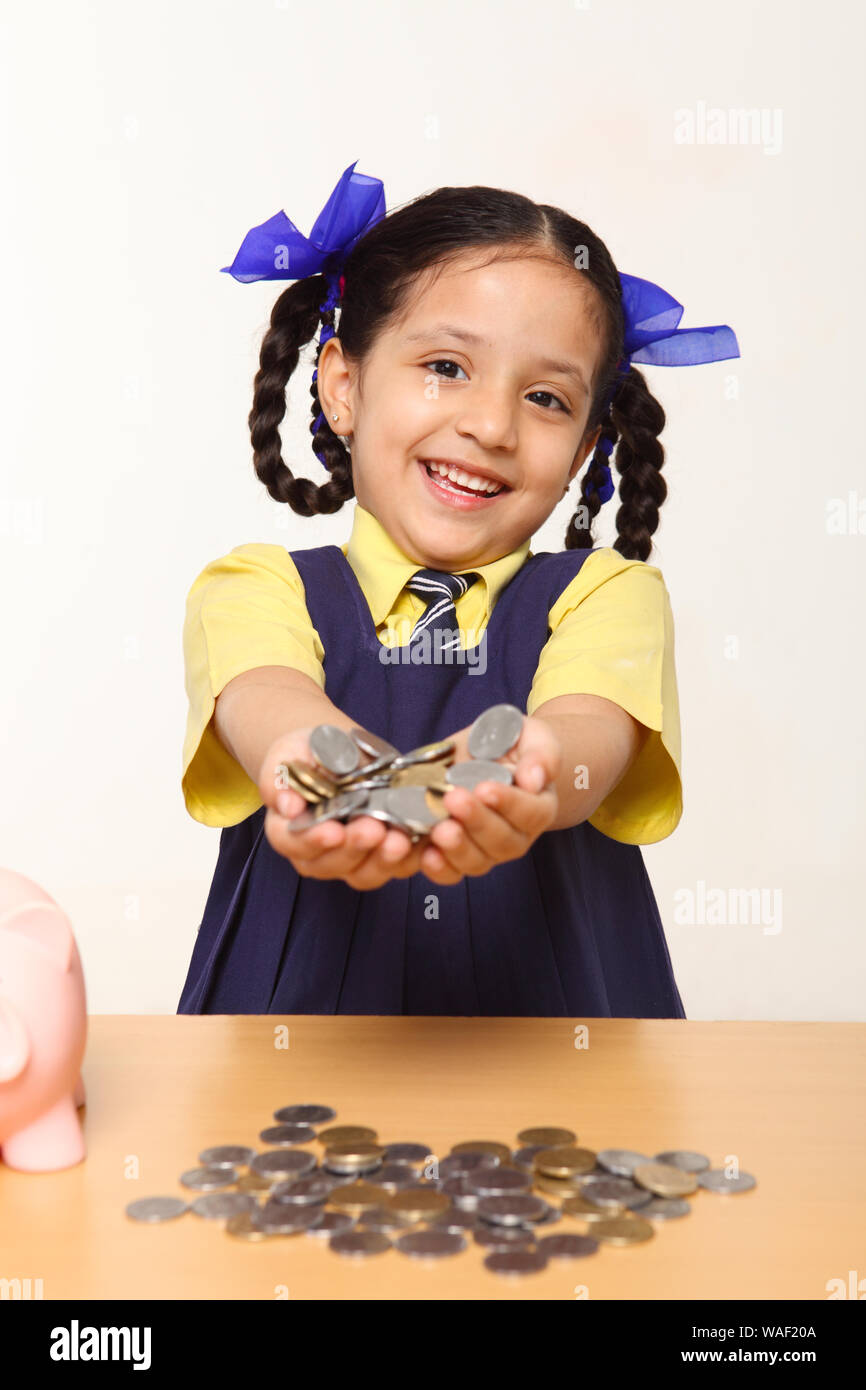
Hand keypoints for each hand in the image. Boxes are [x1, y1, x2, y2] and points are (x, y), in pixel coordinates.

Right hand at [259, 728, 435, 889]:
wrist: (343, 752)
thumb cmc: (310, 751)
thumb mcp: (290, 752)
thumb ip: (282, 777)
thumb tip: (289, 806)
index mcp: (287, 829)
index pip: (293, 842)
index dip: (313, 840)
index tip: (333, 831)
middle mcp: (317, 853)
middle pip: (331, 864)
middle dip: (355, 848)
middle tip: (374, 829)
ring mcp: (351, 859)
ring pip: (364, 873)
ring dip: (384, 860)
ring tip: (401, 838)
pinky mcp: (382, 856)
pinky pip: (397, 867)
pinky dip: (411, 857)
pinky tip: (423, 839)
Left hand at [415, 714, 560, 879]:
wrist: (482, 754)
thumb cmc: (509, 743)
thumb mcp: (531, 736)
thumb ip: (540, 755)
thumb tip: (534, 780)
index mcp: (539, 806)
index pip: (531, 813)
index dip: (509, 804)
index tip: (485, 787)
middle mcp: (516, 835)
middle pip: (503, 842)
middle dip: (477, 822)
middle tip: (454, 798)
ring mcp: (487, 850)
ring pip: (477, 861)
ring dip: (457, 848)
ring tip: (439, 828)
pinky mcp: (457, 855)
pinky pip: (452, 872)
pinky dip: (439, 868)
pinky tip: (427, 853)